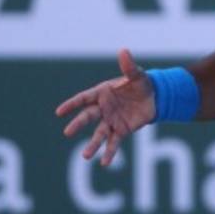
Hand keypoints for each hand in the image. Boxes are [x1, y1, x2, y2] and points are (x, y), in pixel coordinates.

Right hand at [56, 49, 155, 165]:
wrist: (155, 98)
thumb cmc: (142, 84)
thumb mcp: (137, 75)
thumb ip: (129, 66)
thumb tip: (124, 50)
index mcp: (103, 92)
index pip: (84, 98)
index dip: (72, 104)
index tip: (59, 111)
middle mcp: (104, 108)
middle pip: (88, 117)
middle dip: (78, 124)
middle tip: (67, 132)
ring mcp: (111, 120)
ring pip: (99, 134)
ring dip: (92, 145)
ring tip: (86, 156)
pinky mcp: (121, 131)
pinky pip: (113, 143)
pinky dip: (109, 153)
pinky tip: (104, 163)